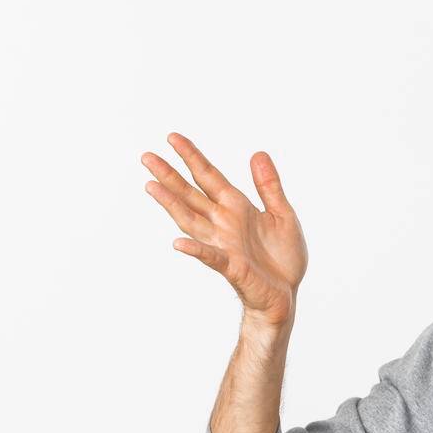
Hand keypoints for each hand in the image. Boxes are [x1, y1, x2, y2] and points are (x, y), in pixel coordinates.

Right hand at [142, 132, 307, 328]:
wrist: (286, 294)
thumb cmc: (282, 258)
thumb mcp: (283, 214)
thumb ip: (269, 186)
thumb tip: (258, 153)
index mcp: (236, 207)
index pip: (209, 177)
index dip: (192, 157)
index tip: (172, 138)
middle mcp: (224, 223)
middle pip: (191, 195)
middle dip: (170, 176)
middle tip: (146, 157)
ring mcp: (224, 244)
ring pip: (192, 221)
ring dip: (172, 205)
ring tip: (151, 187)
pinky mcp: (232, 267)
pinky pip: (211, 257)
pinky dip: (196, 250)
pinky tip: (178, 243)